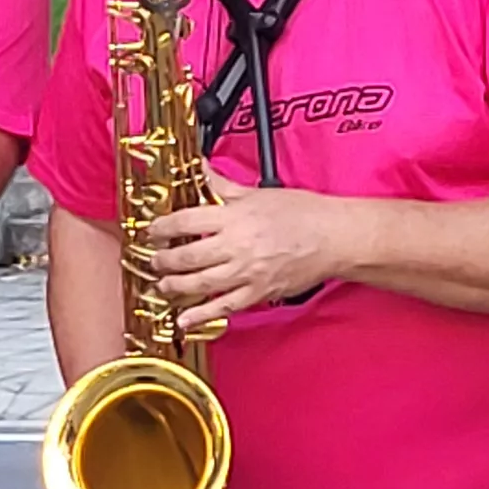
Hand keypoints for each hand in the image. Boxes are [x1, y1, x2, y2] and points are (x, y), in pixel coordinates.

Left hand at [144, 175, 352, 330]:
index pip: (187, 221)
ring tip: (163, 285)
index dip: (163, 227)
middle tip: (155, 260)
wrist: (334, 237)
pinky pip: (223, 307)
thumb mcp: (258, 192)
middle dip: (164, 260)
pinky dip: (201, 315)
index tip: (153, 231)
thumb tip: (201, 169)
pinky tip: (184, 319)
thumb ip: (223, 186)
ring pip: (199, 284)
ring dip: (175, 286)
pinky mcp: (258, 292)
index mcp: (235, 217)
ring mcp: (247, 272)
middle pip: (187, 256)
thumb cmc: (303, 213)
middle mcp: (237, 245)